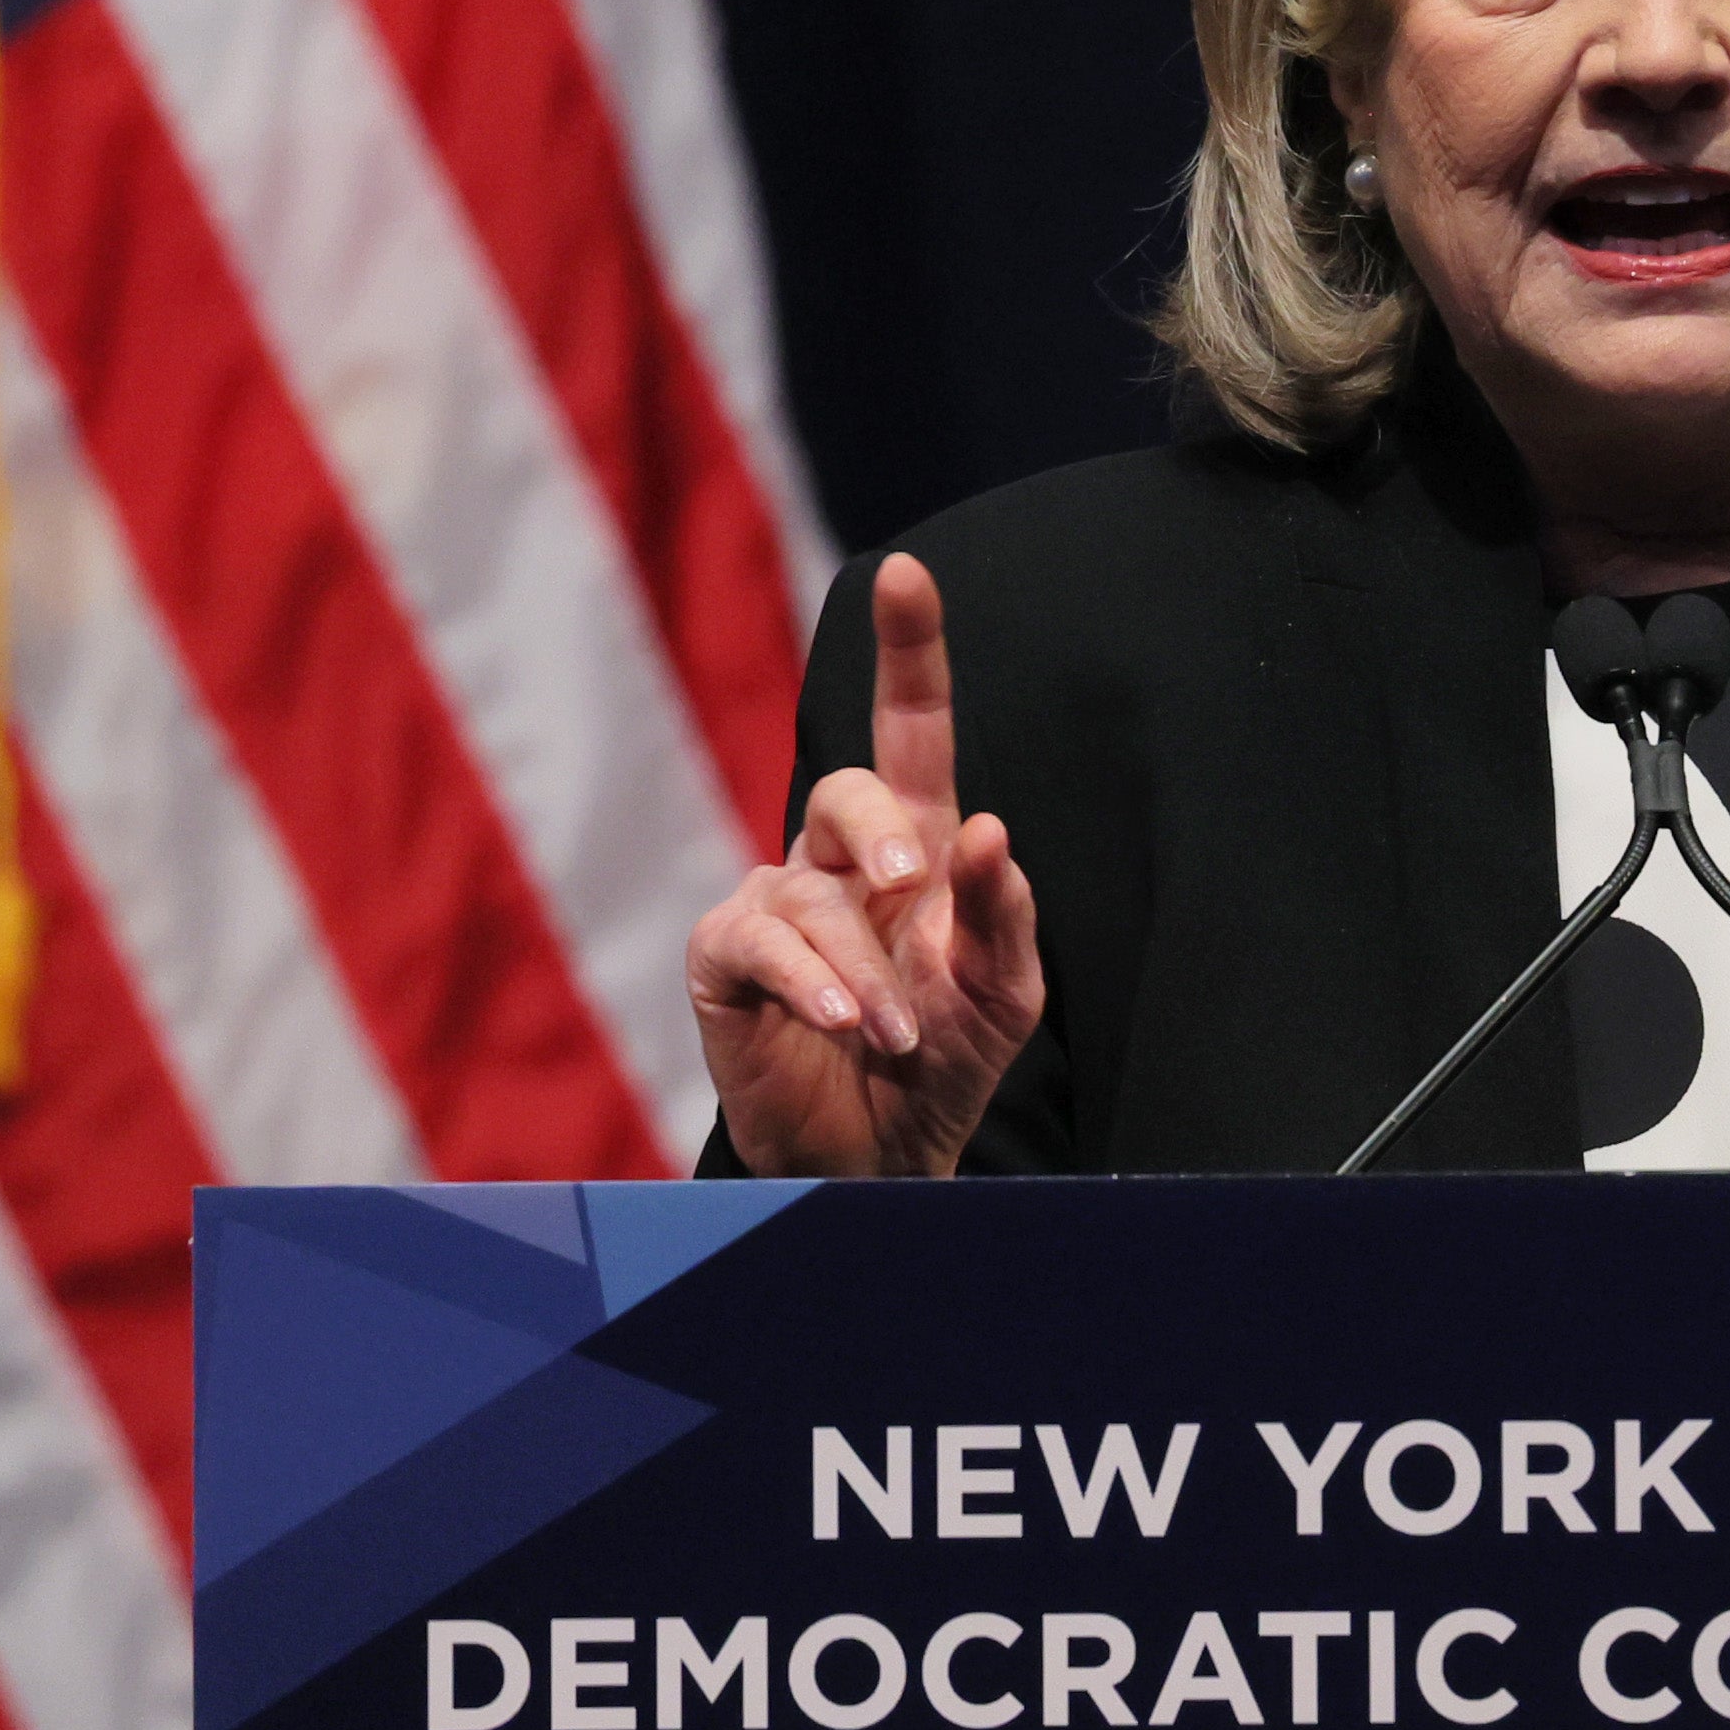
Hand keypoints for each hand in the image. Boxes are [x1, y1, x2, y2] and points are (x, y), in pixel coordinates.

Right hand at [686, 553, 1045, 1175]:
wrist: (877, 1155)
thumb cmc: (942, 1059)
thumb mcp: (1003, 992)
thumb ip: (1002, 914)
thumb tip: (988, 832)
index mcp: (917, 848)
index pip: (912, 731)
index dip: (909, 651)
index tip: (907, 574)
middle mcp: (838, 859)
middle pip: (849, 789)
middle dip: (882, 831)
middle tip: (911, 886)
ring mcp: (775, 901)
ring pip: (810, 890)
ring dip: (866, 971)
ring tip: (894, 1034)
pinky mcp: (726, 956)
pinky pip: (760, 940)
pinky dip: (812, 984)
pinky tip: (846, 1024)